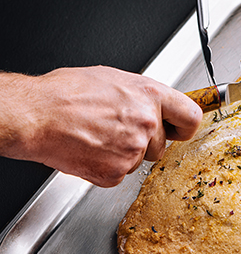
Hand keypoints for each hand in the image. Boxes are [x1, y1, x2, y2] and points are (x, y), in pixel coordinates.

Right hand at [0, 66, 201, 186]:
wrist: (37, 116)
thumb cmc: (67, 94)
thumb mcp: (114, 79)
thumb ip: (143, 96)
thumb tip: (156, 105)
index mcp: (150, 96)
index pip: (191, 117)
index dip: (185, 126)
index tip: (180, 129)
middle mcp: (146, 124)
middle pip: (162, 145)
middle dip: (146, 142)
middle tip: (120, 130)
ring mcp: (132, 151)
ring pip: (141, 160)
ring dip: (126, 153)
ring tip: (101, 136)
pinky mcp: (116, 173)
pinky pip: (122, 173)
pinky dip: (110, 165)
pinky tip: (94, 149)